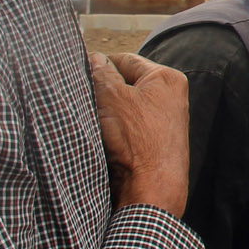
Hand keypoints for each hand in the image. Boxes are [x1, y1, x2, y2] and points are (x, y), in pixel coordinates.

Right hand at [88, 52, 188, 215]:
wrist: (150, 190)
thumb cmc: (136, 140)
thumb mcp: (111, 97)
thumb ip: (100, 73)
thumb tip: (94, 58)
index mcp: (167, 79)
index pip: (125, 59)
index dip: (99, 64)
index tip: (78, 73)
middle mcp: (170, 98)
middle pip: (125, 83)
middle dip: (102, 89)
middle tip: (81, 97)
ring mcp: (163, 122)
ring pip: (123, 106)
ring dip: (104, 111)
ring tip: (91, 119)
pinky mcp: (153, 143)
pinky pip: (126, 127)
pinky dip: (111, 129)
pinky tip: (99, 136)